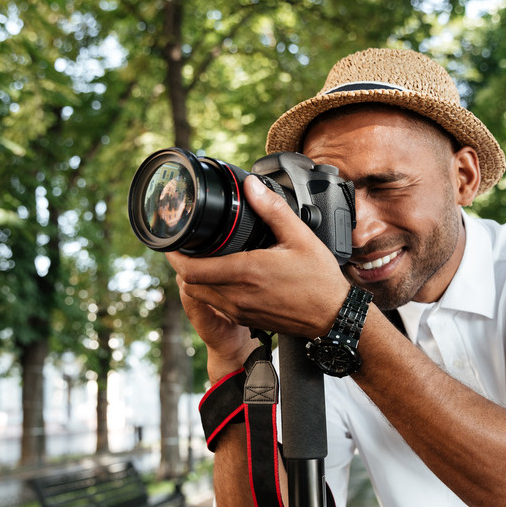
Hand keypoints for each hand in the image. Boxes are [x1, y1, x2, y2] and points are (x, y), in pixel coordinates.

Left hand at [167, 176, 349, 357]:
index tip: (172, 241)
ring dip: (194, 279)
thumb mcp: (300, 237)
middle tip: (185, 246)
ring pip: (200, 296)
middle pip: (189, 284)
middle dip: (182, 265)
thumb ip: (272, 209)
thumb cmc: (319, 280)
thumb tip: (251, 186)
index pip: (191, 270)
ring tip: (200, 259)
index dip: (174, 256)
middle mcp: (238, 295)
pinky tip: (222, 276)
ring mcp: (240, 311)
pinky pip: (216, 305)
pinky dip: (210, 290)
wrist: (332, 317)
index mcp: (246, 272)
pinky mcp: (246, 320)